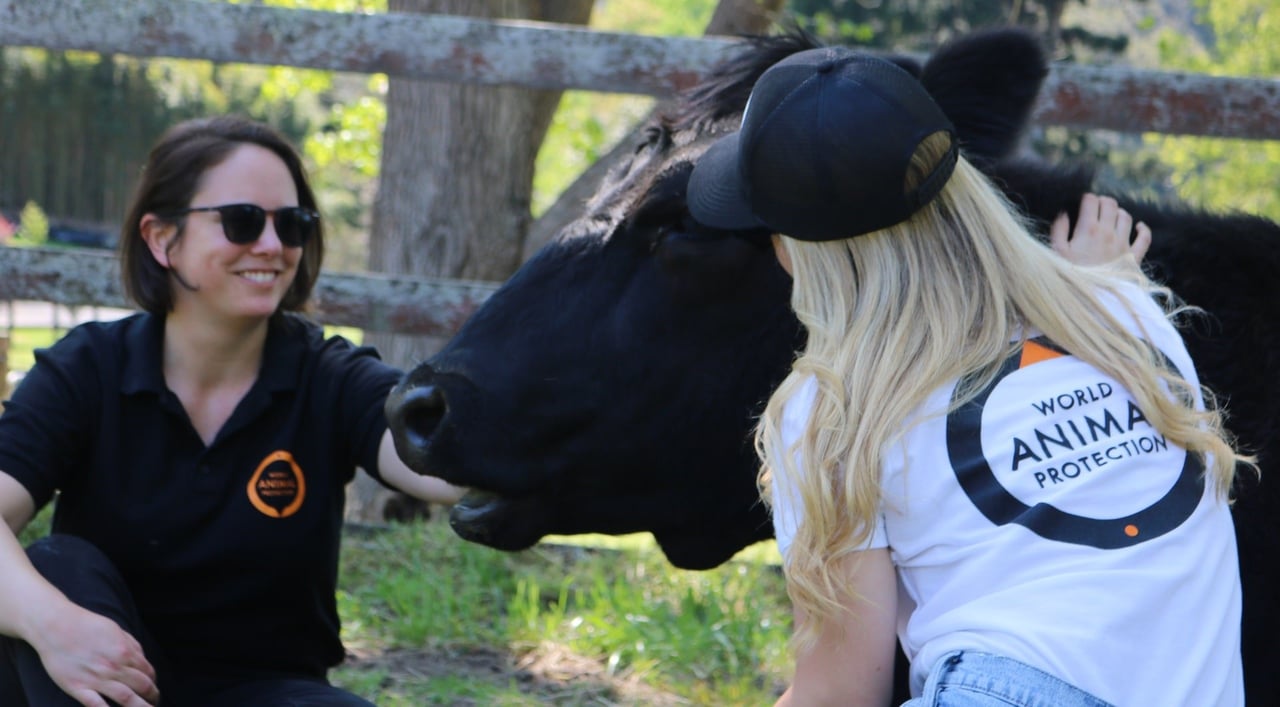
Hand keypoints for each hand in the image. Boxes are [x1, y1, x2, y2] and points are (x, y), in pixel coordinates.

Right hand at [29, 602, 158, 706]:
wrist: (55, 626)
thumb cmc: (86, 625)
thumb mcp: (116, 629)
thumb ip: (131, 645)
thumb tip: (143, 659)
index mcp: (125, 651)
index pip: (148, 672)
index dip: (154, 682)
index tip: (152, 688)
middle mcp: (115, 666)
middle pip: (143, 687)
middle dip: (152, 697)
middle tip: (153, 702)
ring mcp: (97, 678)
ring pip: (126, 698)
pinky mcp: (78, 687)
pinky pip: (97, 705)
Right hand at [1050, 193, 1150, 267]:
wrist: (1089, 300)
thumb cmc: (1069, 276)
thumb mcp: (1056, 253)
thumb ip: (1058, 230)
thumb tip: (1064, 213)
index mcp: (1088, 229)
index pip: (1091, 200)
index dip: (1086, 198)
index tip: (1082, 203)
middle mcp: (1109, 233)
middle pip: (1110, 204)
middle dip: (1102, 202)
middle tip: (1095, 208)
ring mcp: (1123, 244)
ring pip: (1126, 217)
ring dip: (1118, 213)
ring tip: (1110, 217)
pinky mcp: (1133, 257)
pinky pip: (1145, 238)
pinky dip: (1143, 229)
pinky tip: (1139, 227)